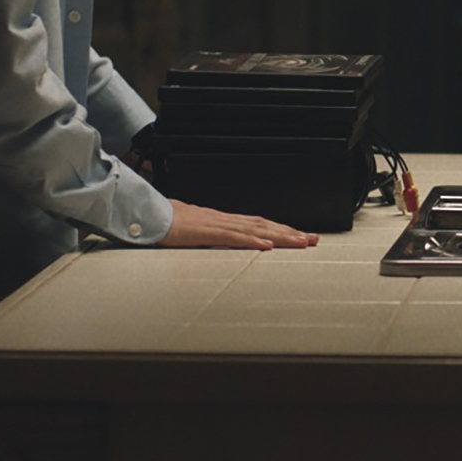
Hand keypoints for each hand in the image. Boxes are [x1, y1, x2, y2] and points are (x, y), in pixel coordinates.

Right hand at [159, 200, 319, 249]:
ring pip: (256, 230)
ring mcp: (218, 224)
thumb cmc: (167, 223)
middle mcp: (226, 220)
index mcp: (224, 221)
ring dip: (281, 236)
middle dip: (291, 233)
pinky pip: (233, 237)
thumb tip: (226, 245)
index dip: (282, 231)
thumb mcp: (195, 234)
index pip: (260, 225)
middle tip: (313, 240)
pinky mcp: (206, 232)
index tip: (301, 237)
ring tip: (301, 242)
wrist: (148, 214)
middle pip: (265, 225)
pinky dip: (252, 241)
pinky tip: (267, 245)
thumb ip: (211, 238)